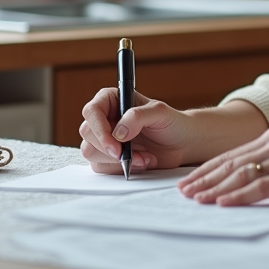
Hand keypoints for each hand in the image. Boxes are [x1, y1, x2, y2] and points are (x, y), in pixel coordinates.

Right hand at [79, 88, 196, 174]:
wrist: (181, 144)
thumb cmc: (172, 123)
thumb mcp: (160, 113)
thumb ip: (138, 116)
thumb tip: (118, 132)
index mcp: (112, 100)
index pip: (92, 111)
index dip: (99, 129)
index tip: (116, 144)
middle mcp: (104, 118)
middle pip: (87, 133)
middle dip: (109, 148)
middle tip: (130, 154)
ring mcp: (104, 138)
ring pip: (90, 152)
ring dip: (117, 160)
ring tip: (142, 157)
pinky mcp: (107, 157)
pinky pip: (101, 167)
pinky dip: (120, 169)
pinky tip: (140, 162)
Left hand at [177, 128, 268, 205]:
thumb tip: (242, 178)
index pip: (231, 155)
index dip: (207, 169)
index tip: (188, 180)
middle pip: (230, 164)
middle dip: (203, 179)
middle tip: (182, 191)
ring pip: (240, 175)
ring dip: (214, 188)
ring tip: (196, 199)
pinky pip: (260, 187)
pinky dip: (238, 196)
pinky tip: (223, 203)